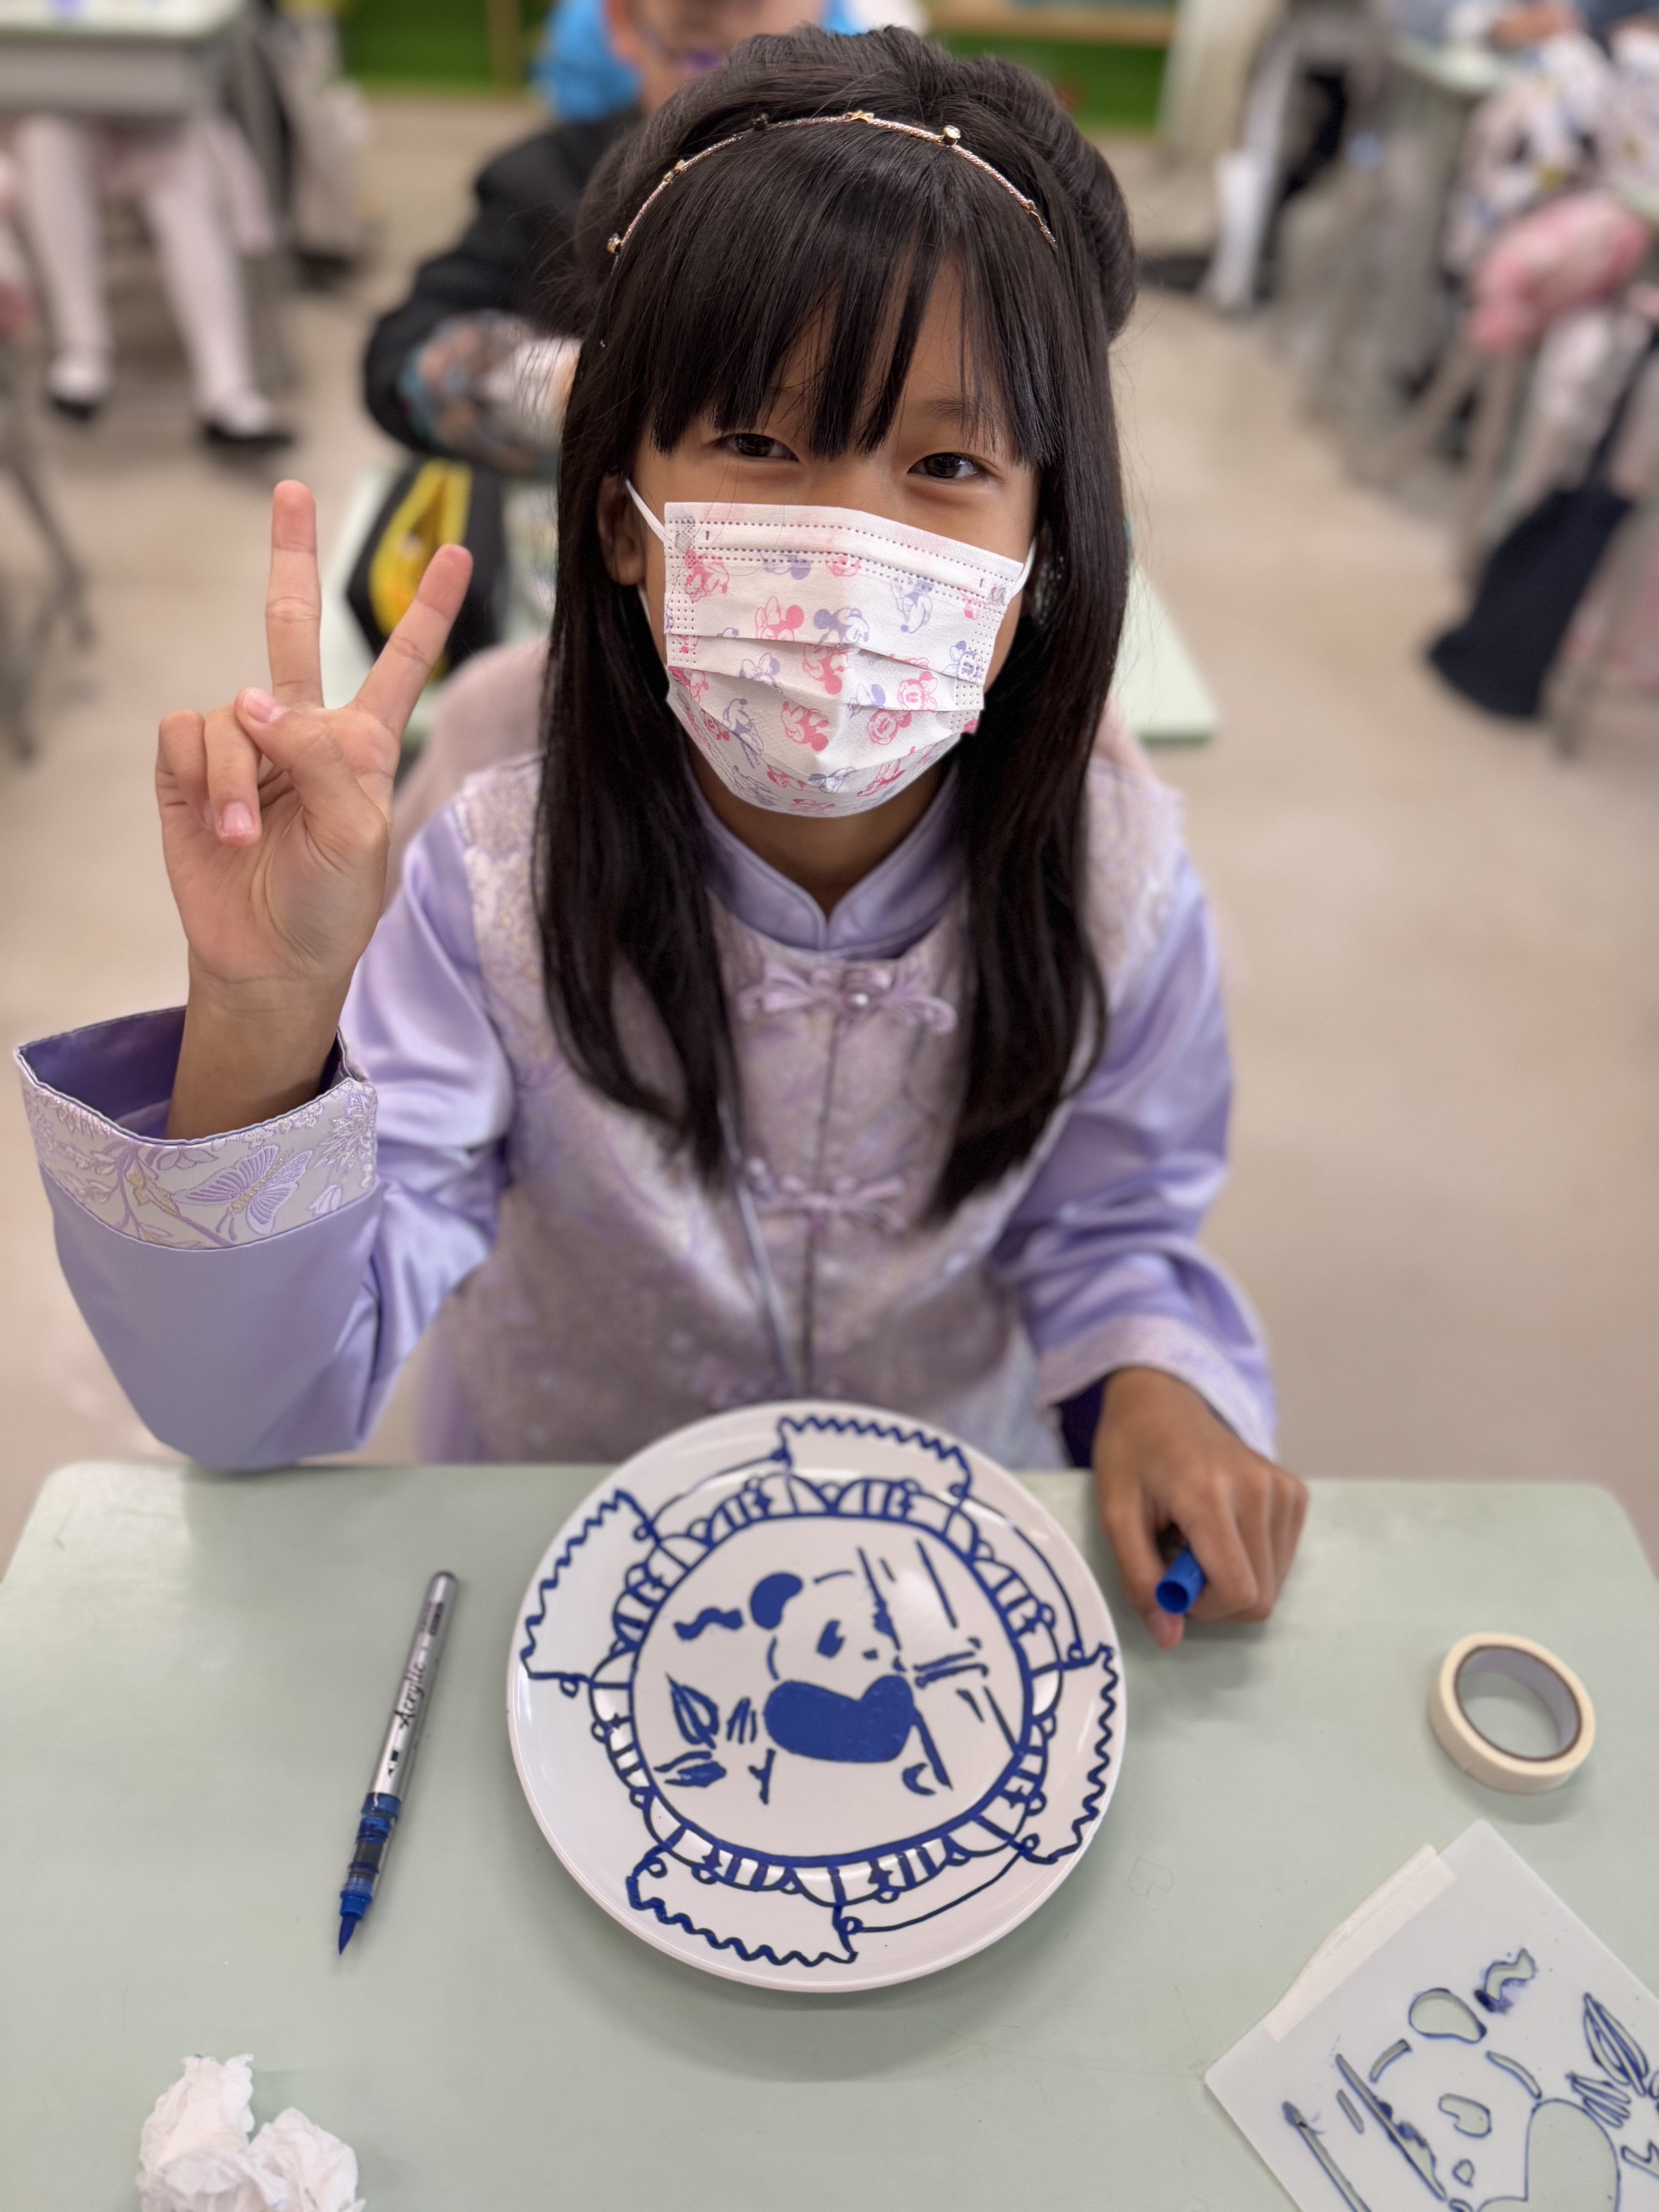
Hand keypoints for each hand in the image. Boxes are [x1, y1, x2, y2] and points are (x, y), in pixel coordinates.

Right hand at [158, 480, 470, 1137]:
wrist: (271, 956)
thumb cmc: (330, 904)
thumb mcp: (356, 834)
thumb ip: (318, 758)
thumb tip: (253, 702)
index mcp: (363, 743)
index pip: (403, 663)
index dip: (429, 611)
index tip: (459, 554)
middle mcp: (303, 731)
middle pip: (295, 626)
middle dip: (291, 558)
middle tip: (291, 492)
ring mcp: (245, 745)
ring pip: (232, 709)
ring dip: (238, 776)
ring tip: (250, 833)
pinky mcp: (190, 766)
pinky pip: (188, 733)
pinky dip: (204, 779)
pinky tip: (222, 824)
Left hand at [1092, 1366, 1306, 1650]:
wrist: (1161, 1402)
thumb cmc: (1132, 1455)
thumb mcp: (1116, 1516)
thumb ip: (1140, 1579)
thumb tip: (1168, 1638)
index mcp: (1210, 1494)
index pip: (1239, 1592)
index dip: (1204, 1608)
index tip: (1172, 1581)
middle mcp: (1259, 1489)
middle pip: (1261, 1595)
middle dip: (1217, 1597)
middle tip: (1180, 1560)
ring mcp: (1283, 1489)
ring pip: (1274, 1581)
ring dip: (1234, 1576)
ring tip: (1198, 1537)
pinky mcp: (1294, 1492)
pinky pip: (1282, 1557)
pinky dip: (1251, 1558)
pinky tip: (1221, 1527)